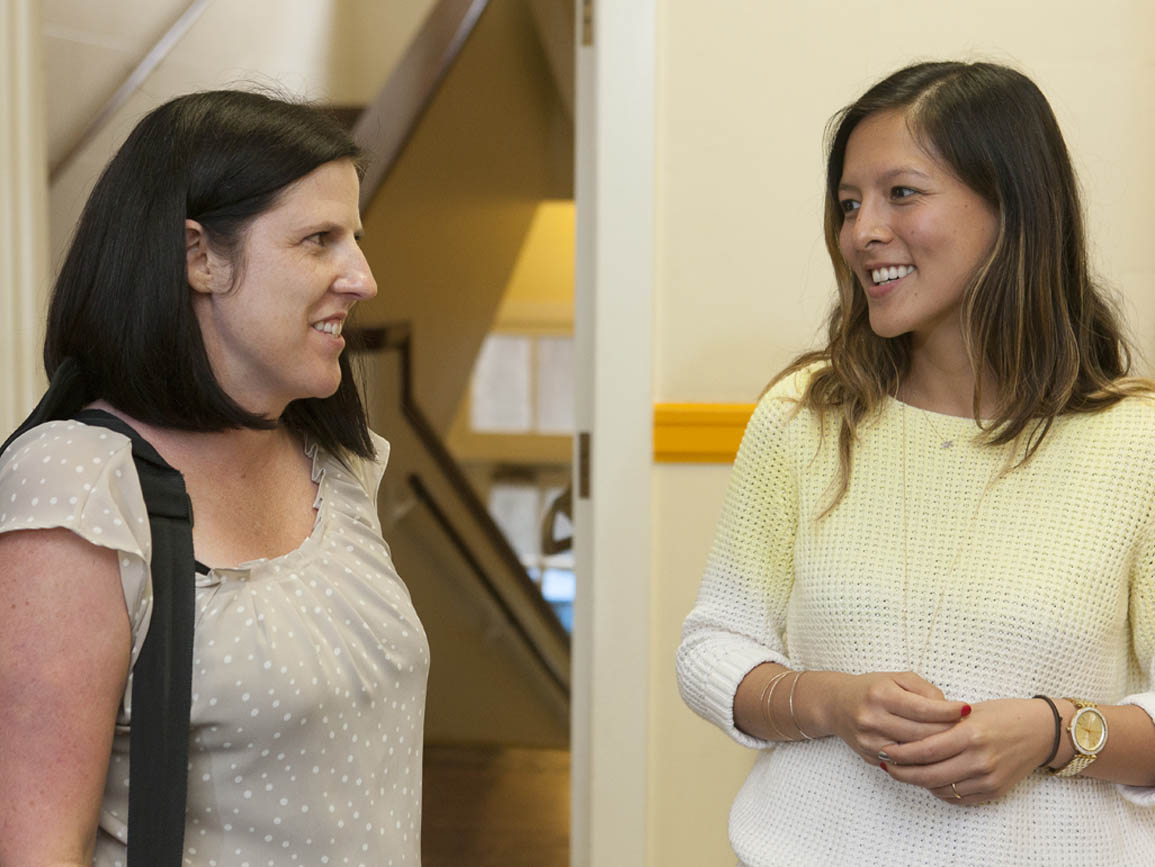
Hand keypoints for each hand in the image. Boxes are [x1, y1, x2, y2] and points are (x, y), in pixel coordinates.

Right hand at [820, 671, 968, 765]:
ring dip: (938, 750)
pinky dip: (922, 761)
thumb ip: (924, 690)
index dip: (949, 711)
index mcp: (881, 695)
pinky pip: (904, 764)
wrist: (835, 704)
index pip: (923, 708)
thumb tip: (949, 709)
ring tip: (955, 743)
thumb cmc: (871, 689)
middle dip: (948, 732)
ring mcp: (870, 741)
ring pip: (915, 753)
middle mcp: (873, 719)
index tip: (966, 709)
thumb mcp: (896, 678)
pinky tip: (934, 755)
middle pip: (922, 734)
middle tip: (967, 729)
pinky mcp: (870, 756)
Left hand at [880, 698, 1052, 804]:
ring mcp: (988, 778)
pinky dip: (939, 790)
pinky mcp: (994, 791)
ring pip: (941, 788)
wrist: (1042, 732)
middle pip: (929, 774)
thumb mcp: (970, 712)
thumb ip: (942, 724)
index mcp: (970, 735)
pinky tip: (930, 779)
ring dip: (919, 781)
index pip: (925, 749)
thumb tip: (908, 733)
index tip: (884, 749)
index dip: (900, 753)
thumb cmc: (1004, 715)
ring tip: (904, 771)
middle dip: (902, 772)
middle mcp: (979, 760)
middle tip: (887, 765)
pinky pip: (958, 797)